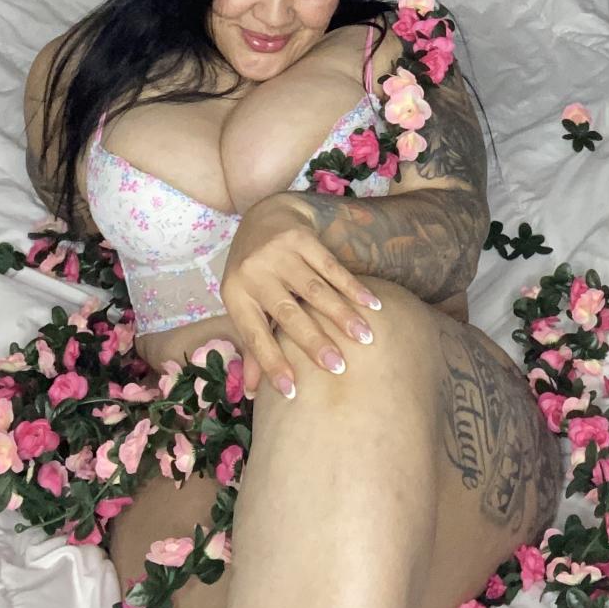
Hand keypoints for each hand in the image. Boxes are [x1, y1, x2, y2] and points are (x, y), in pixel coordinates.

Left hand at [219, 194, 381, 398]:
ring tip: (365, 338)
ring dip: (342, 315)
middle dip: (314, 341)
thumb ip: (252, 344)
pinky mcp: (302, 238)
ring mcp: (279, 252)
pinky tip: (372, 304)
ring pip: (315, 289)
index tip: (292, 393)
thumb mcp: (244, 302)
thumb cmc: (254, 271)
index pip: (254, 335)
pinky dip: (353, 286)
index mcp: (236, 294)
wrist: (263, 215)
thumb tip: (253, 392)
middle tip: (339, 367)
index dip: (272, 363)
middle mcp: (255, 272)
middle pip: (288, 313)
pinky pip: (331, 266)